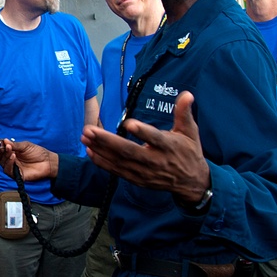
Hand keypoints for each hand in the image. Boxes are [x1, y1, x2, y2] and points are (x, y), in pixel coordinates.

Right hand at [0, 139, 58, 181]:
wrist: (47, 162)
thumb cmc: (37, 153)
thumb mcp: (25, 145)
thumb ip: (15, 144)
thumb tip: (4, 140)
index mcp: (11, 152)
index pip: (0, 149)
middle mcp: (10, 160)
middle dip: (0, 151)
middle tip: (4, 146)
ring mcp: (13, 167)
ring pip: (2, 163)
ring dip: (5, 156)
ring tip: (11, 151)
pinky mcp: (16, 175)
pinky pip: (8, 170)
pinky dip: (9, 163)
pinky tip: (13, 157)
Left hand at [81, 91, 209, 204]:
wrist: (191, 182)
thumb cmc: (189, 152)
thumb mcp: (190, 132)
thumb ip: (184, 113)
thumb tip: (187, 94)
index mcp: (169, 147)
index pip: (155, 139)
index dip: (142, 132)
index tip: (128, 123)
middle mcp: (155, 161)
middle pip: (129, 151)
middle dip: (107, 141)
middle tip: (90, 130)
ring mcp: (144, 172)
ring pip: (119, 161)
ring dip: (100, 149)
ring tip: (85, 136)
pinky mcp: (137, 179)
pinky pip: (116, 171)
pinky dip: (102, 162)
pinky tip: (90, 151)